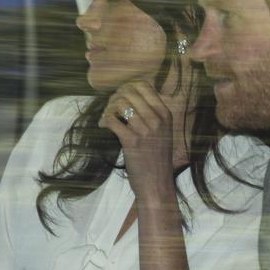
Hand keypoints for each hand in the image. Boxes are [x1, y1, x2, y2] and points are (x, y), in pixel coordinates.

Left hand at [98, 80, 174, 202]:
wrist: (157, 183)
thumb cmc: (156, 158)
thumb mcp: (163, 131)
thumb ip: (152, 113)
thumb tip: (128, 94)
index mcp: (166, 114)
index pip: (144, 85)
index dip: (128, 87)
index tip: (121, 96)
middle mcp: (158, 119)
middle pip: (130, 92)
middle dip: (115, 97)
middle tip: (110, 108)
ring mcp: (146, 130)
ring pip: (120, 104)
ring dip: (108, 108)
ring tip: (106, 117)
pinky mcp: (131, 141)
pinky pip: (112, 119)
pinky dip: (105, 120)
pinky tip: (104, 126)